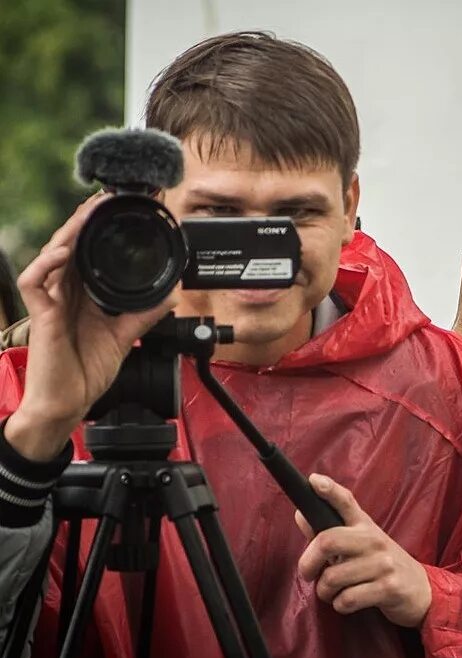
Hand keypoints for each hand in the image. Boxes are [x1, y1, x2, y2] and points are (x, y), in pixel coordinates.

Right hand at [4, 195, 175, 460]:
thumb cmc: (87, 370)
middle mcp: (65, 291)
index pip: (90, 251)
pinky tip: (63, 252)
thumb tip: (172, 293)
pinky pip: (36, 282)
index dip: (101, 228)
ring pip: (53, 255)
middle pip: (71, 245)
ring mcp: (51, 301)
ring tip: (88, 211)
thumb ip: (145, 313)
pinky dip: (48, 264)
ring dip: (70, 231)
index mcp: (83, 292)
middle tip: (107, 196)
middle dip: (87, 218)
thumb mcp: (125, 335)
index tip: (120, 207)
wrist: (69, 402)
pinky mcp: (41, 315)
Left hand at [296, 473, 430, 626]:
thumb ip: (329, 532)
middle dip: (308, 563)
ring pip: (333, 577)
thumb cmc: (380, 565)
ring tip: (334, 592)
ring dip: (325, 592)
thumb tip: (300, 514)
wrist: (420, 590)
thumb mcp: (359, 544)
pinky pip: (347, 599)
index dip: (329, 490)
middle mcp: (374, 540)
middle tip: (308, 574)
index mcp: (365, 526)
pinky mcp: (388, 588)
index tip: (313, 480)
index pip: (346, 502)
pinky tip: (348, 602)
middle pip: (327, 541)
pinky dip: (340, 605)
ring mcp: (383, 563)